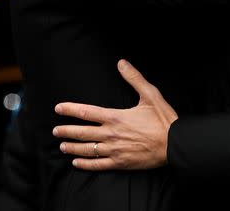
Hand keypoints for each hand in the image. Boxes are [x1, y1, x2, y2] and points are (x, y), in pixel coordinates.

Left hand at [53, 59, 177, 170]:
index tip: (58, 108)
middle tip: (55, 130)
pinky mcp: (120, 163)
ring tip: (62, 146)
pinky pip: (98, 165)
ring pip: (87, 149)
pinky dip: (85, 164)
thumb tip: (121, 63)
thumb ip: (134, 78)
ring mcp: (114, 150)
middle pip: (82, 132)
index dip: (70, 110)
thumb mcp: (150, 94)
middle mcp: (111, 134)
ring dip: (72, 147)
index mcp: (116, 117)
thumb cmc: (163, 119)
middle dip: (66, 131)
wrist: (174, 144)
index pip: (86, 112)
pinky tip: (77, 162)